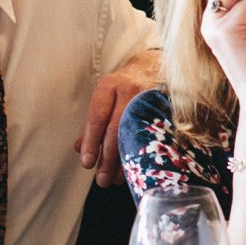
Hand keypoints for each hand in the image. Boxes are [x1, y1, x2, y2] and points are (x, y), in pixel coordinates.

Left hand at [78, 48, 160, 186]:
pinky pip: (154, 135)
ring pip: (136, 135)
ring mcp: (150, 98)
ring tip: (115, 179)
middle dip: (107, 158)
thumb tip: (80, 149)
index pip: (97, 118)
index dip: (91, 142)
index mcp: (109, 86)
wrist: (154, 65)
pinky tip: (137, 168)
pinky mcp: (165, 107)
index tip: (87, 163)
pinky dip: (144, 154)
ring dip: (125, 161)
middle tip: (101, 179)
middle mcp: (129, 90)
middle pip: (116, 129)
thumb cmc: (124, 85)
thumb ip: (93, 122)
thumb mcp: (105, 96)